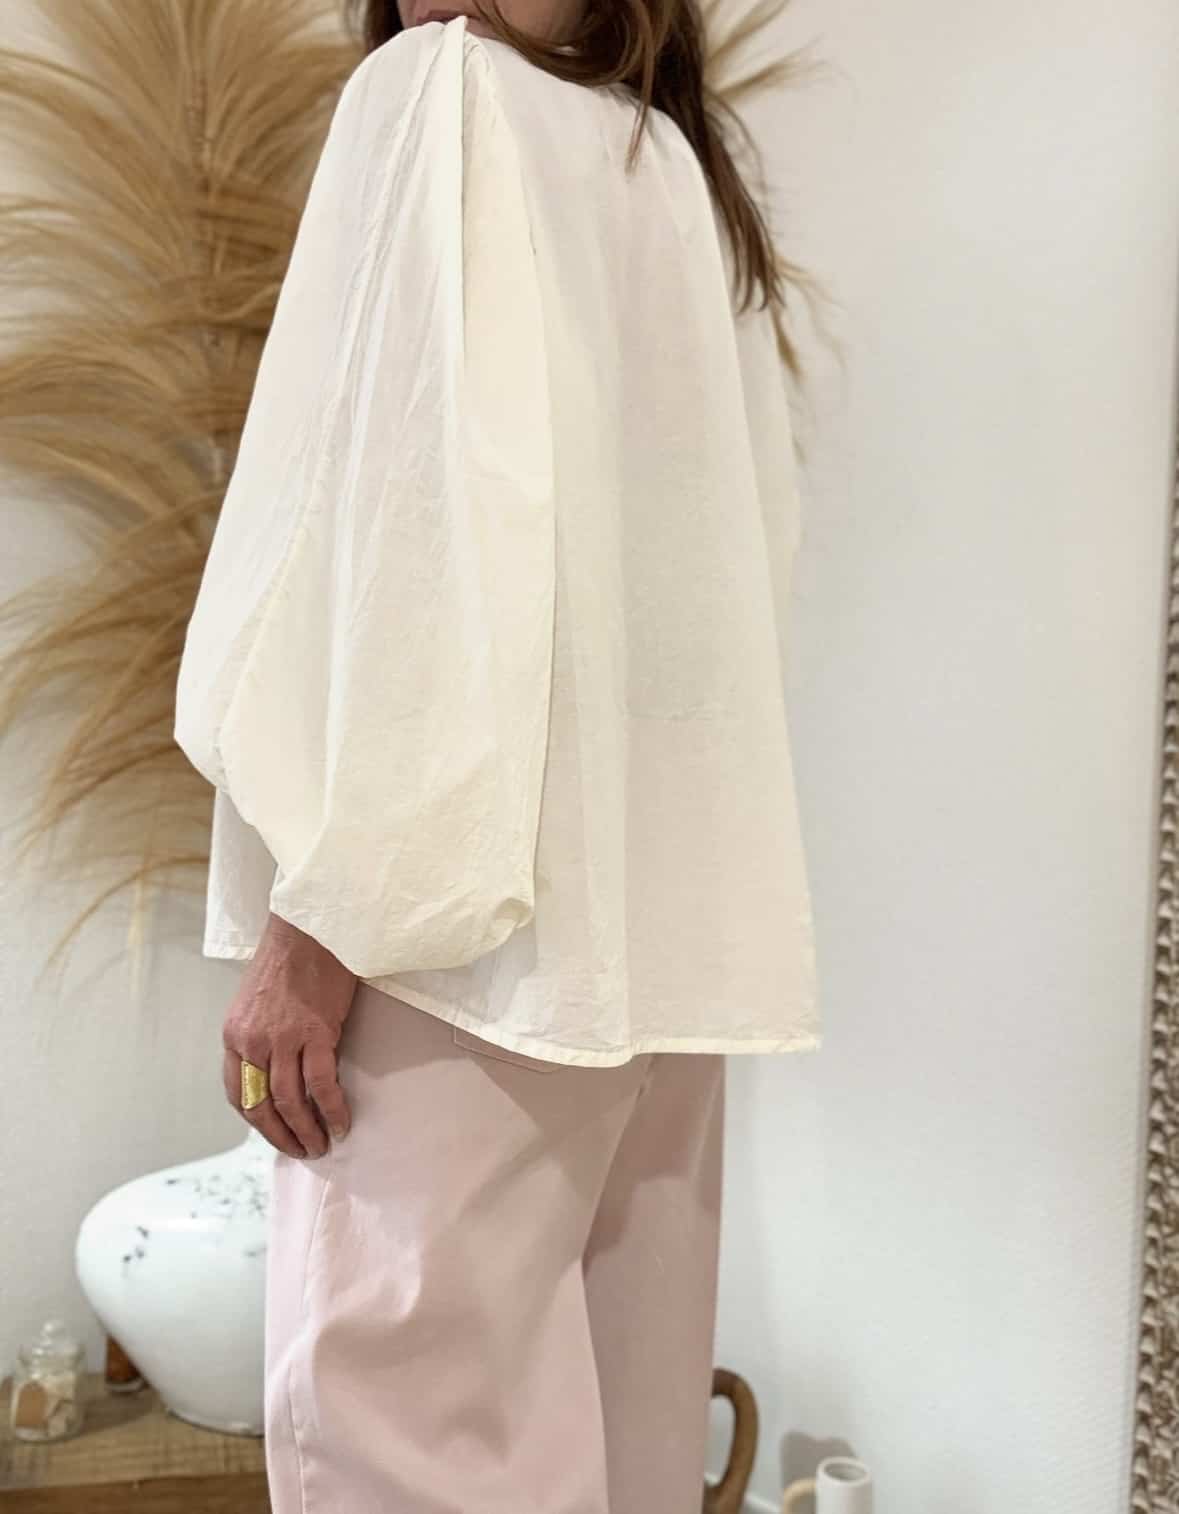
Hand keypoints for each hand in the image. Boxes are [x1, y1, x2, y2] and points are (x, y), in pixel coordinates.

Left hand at [222, 911, 358, 1158]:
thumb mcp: (257, 1002)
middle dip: (282, 1135)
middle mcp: (252, 1041)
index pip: (238, 1094)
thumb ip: (258, 1037)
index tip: (278, 1133)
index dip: (259, 1122)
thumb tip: (275, 1072)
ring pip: (290, 1101)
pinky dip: (332, 1109)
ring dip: (307, 1130)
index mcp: (234, 1035)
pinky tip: (341, 1122)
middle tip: (303, 1150)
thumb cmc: (289, 959)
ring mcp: (282, 1038)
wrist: (311, 927)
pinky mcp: (315, 1032)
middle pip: (261, 1106)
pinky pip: (321, 1084)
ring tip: (323, 1143)